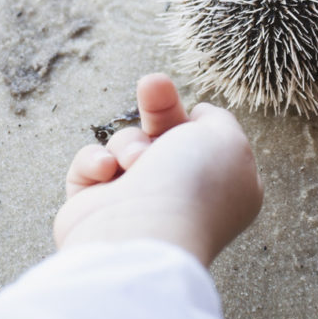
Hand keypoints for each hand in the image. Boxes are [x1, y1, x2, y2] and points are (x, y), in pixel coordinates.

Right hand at [53, 74, 262, 267]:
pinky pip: (90, 165)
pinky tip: (106, 173)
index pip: (204, 141)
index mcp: (221, 187)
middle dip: (157, 107)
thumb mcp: (227, 138)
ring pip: (126, 144)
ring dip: (129, 144)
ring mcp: (137, 202)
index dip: (195, 122)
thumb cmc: (192, 186)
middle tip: (152, 86)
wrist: (142, 232)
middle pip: (164, 134)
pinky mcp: (95, 206)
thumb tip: (199, 116)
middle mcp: (179, 195)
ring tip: (134, 162)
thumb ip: (218, 120)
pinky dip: (94, 163)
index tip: (193, 112)